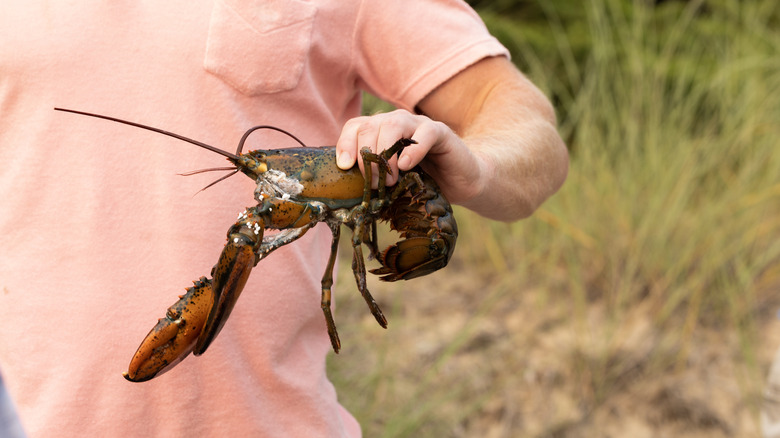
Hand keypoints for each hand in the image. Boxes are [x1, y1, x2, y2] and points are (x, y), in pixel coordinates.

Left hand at [335, 109, 484, 204]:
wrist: (460, 181)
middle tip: (374, 184)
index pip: (355, 126)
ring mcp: (418, 124)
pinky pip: (424, 133)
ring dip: (386, 154)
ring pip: (393, 124)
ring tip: (390, 180)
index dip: (346, 143)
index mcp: (380, 131)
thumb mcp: (391, 181)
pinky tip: (406, 166)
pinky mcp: (441, 132)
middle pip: (370, 125)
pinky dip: (412, 150)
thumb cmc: (422, 182)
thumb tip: (345, 190)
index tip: (344, 166)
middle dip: (367, 156)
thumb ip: (371, 178)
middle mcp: (397, 122)